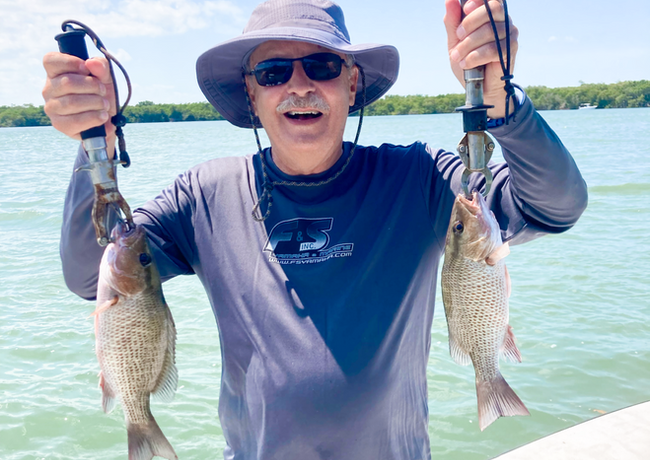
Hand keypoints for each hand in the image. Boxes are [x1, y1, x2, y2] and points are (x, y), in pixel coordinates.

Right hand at [42, 53, 116, 146]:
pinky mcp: (59, 125)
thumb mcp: (105, 77)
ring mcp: (52, 108)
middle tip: (103, 91)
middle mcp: (49, 89)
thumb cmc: (101, 94)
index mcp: (55, 73)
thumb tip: (92, 62)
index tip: (87, 69)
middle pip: (67, 83)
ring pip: (72, 102)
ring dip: (96, 103)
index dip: (70, 62)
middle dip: (92, 86)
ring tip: (105, 104)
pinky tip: (103, 116)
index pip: (51, 61)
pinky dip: (94, 118)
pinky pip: (76, 121)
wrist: (107, 119)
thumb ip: (101, 67)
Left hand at [443, 0, 518, 118]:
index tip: (465, 9)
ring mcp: (509, 34)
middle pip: (492, 8)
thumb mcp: (455, 41)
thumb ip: (452, 21)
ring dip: (468, 44)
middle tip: (458, 36)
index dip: (479, 0)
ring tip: (457, 56)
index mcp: (490, 14)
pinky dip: (475, 56)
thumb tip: (449, 0)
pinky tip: (467, 64)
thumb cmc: (468, 61)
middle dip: (470, 22)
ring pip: (490, 30)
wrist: (478, 87)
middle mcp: (503, 20)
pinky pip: (493, 48)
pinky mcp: (511, 50)